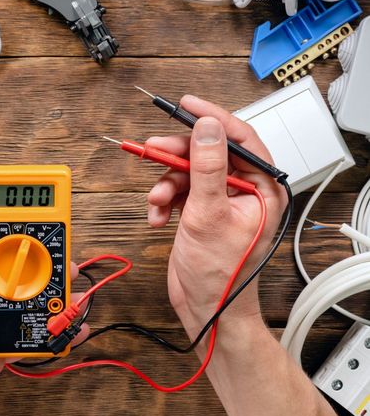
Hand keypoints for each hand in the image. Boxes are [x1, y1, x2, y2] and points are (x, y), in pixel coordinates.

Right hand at [146, 95, 286, 337]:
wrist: (206, 310)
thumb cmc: (220, 274)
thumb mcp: (210, 214)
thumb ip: (208, 167)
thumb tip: (207, 127)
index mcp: (262, 188)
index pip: (240, 139)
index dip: (212, 118)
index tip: (186, 105)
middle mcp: (244, 191)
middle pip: (207, 154)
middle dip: (177, 156)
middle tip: (152, 149)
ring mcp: (222, 202)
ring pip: (188, 172)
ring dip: (166, 185)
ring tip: (156, 203)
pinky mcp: (202, 212)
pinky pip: (179, 192)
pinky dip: (165, 202)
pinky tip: (158, 218)